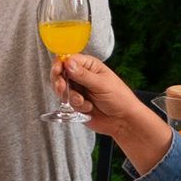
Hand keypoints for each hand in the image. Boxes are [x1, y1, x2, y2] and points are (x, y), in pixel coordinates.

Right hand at [53, 53, 172, 174]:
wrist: (123, 121)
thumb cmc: (118, 98)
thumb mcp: (101, 84)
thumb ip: (83, 75)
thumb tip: (67, 62)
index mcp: (90, 66)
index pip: (69, 59)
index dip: (60, 64)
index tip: (57, 71)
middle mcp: (82, 76)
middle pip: (61, 73)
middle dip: (60, 81)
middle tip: (62, 87)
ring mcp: (78, 89)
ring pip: (62, 89)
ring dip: (71, 97)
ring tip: (83, 101)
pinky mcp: (76, 103)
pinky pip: (67, 103)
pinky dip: (77, 106)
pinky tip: (88, 108)